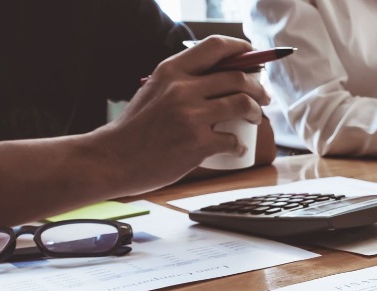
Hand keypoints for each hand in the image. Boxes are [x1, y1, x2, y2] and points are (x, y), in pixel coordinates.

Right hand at [101, 35, 270, 193]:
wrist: (113, 158)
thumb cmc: (137, 127)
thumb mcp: (155, 90)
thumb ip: (183, 80)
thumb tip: (223, 75)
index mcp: (171, 71)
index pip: (216, 47)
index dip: (242, 49)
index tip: (254, 57)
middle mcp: (182, 89)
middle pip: (238, 78)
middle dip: (259, 87)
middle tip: (263, 97)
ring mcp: (191, 116)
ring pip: (243, 104)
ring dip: (256, 112)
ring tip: (255, 118)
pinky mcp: (197, 143)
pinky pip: (233, 140)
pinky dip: (240, 145)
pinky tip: (237, 148)